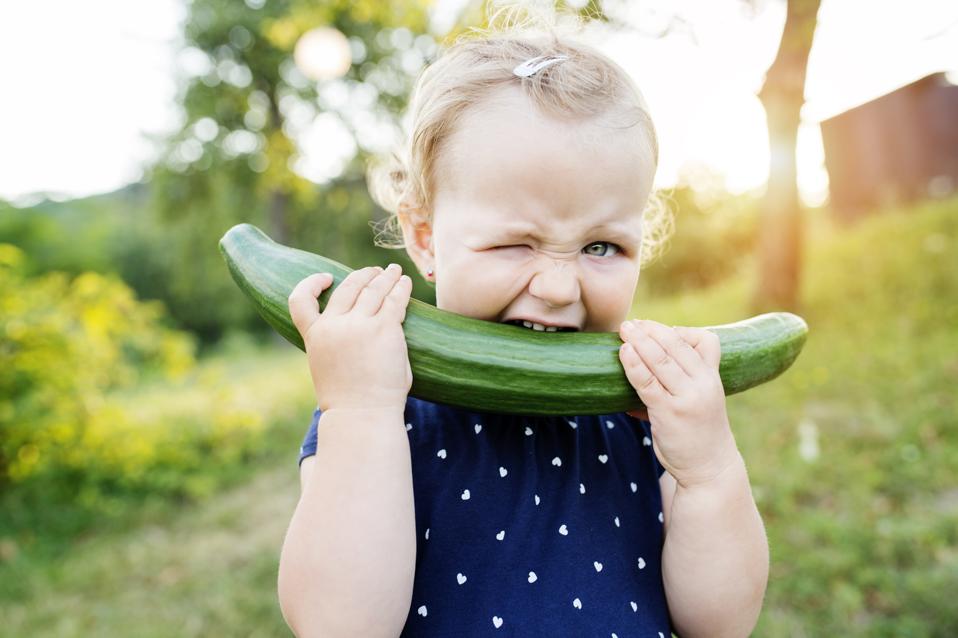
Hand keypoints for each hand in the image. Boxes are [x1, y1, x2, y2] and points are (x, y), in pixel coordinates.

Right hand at [288, 264, 413, 412]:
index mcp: (315, 336)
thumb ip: (335, 345)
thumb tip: (352, 333)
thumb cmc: (349, 400)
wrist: (362, 415)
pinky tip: (405, 283)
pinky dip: (401, 288)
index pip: (300, 300)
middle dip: (363, 276)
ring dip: (385, 277)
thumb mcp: (329, 368)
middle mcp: (334, 325)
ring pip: (374, 289)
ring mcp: (360, 325)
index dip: (310, 284)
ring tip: (393, 272)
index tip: (325, 278)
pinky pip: (395, 300)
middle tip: (375, 272)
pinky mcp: (385, 328)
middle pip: (348, 287)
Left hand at [618, 319, 739, 486]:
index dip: (677, 330)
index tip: (655, 328)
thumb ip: (680, 381)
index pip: (703, 340)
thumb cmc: (698, 432)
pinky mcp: (668, 412)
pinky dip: (634, 365)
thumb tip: (643, 364)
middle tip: (630, 323)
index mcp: (713, 377)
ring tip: (623, 330)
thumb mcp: (700, 399)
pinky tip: (623, 353)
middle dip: (651, 330)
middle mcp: (703, 383)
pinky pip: (647, 382)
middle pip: (675, 345)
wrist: (709, 468)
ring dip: (639, 341)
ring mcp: (686, 397)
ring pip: (660, 360)